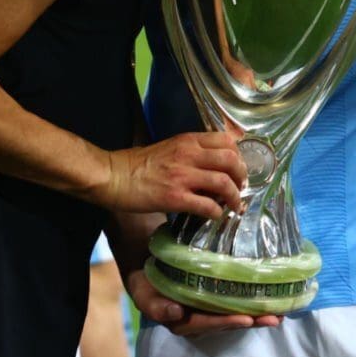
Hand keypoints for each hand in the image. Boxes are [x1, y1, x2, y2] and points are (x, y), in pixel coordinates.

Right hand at [103, 132, 246, 217]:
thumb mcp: (170, 147)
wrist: (114, 175)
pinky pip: (207, 205)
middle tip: (241, 187)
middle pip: (231, 160)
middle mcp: (189, 154)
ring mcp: (182, 176)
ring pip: (223, 182)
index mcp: (188, 140)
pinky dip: (217, 212)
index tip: (239, 168)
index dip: (239, 155)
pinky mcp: (174, 198)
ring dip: (235, 197)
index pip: (226, 140)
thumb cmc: (139, 163)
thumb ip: (191, 151)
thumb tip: (212, 163)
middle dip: (242, 176)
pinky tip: (216, 216)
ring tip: (235, 205)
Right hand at [127, 269, 282, 335]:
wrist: (147, 270)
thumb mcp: (144, 294)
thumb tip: (175, 312)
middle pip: (227, 323)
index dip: (227, 321)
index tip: (246, 318)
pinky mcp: (215, 297)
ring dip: (257, 315)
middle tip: (273, 318)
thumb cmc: (146, 284)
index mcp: (183, 321)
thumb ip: (157, 305)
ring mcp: (209, 309)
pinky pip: (235, 302)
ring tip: (279, 313)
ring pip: (235, 314)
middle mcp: (199, 319)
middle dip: (251, 321)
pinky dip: (252, 302)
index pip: (208, 323)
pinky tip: (270, 298)